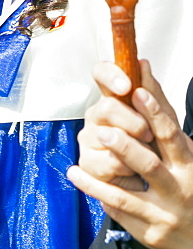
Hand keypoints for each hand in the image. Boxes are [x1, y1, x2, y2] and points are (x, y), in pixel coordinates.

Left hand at [68, 60, 192, 248]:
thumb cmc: (191, 188)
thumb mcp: (184, 154)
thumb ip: (162, 115)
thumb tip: (142, 68)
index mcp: (189, 166)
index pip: (172, 136)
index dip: (155, 113)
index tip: (137, 92)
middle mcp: (178, 189)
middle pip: (150, 165)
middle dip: (126, 148)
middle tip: (104, 133)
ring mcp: (162, 213)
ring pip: (129, 193)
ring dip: (103, 174)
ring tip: (82, 158)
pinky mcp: (147, 231)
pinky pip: (118, 210)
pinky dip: (97, 192)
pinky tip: (77, 175)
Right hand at [75, 62, 153, 185]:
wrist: (155, 183)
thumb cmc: (154, 147)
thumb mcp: (160, 118)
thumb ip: (151, 92)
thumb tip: (143, 64)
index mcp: (113, 98)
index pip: (101, 73)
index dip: (110, 75)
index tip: (126, 86)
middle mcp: (97, 116)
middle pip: (106, 106)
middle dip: (133, 122)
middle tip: (148, 135)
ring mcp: (89, 139)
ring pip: (107, 136)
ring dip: (133, 147)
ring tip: (146, 154)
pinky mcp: (87, 164)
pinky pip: (108, 162)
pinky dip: (128, 168)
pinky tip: (133, 170)